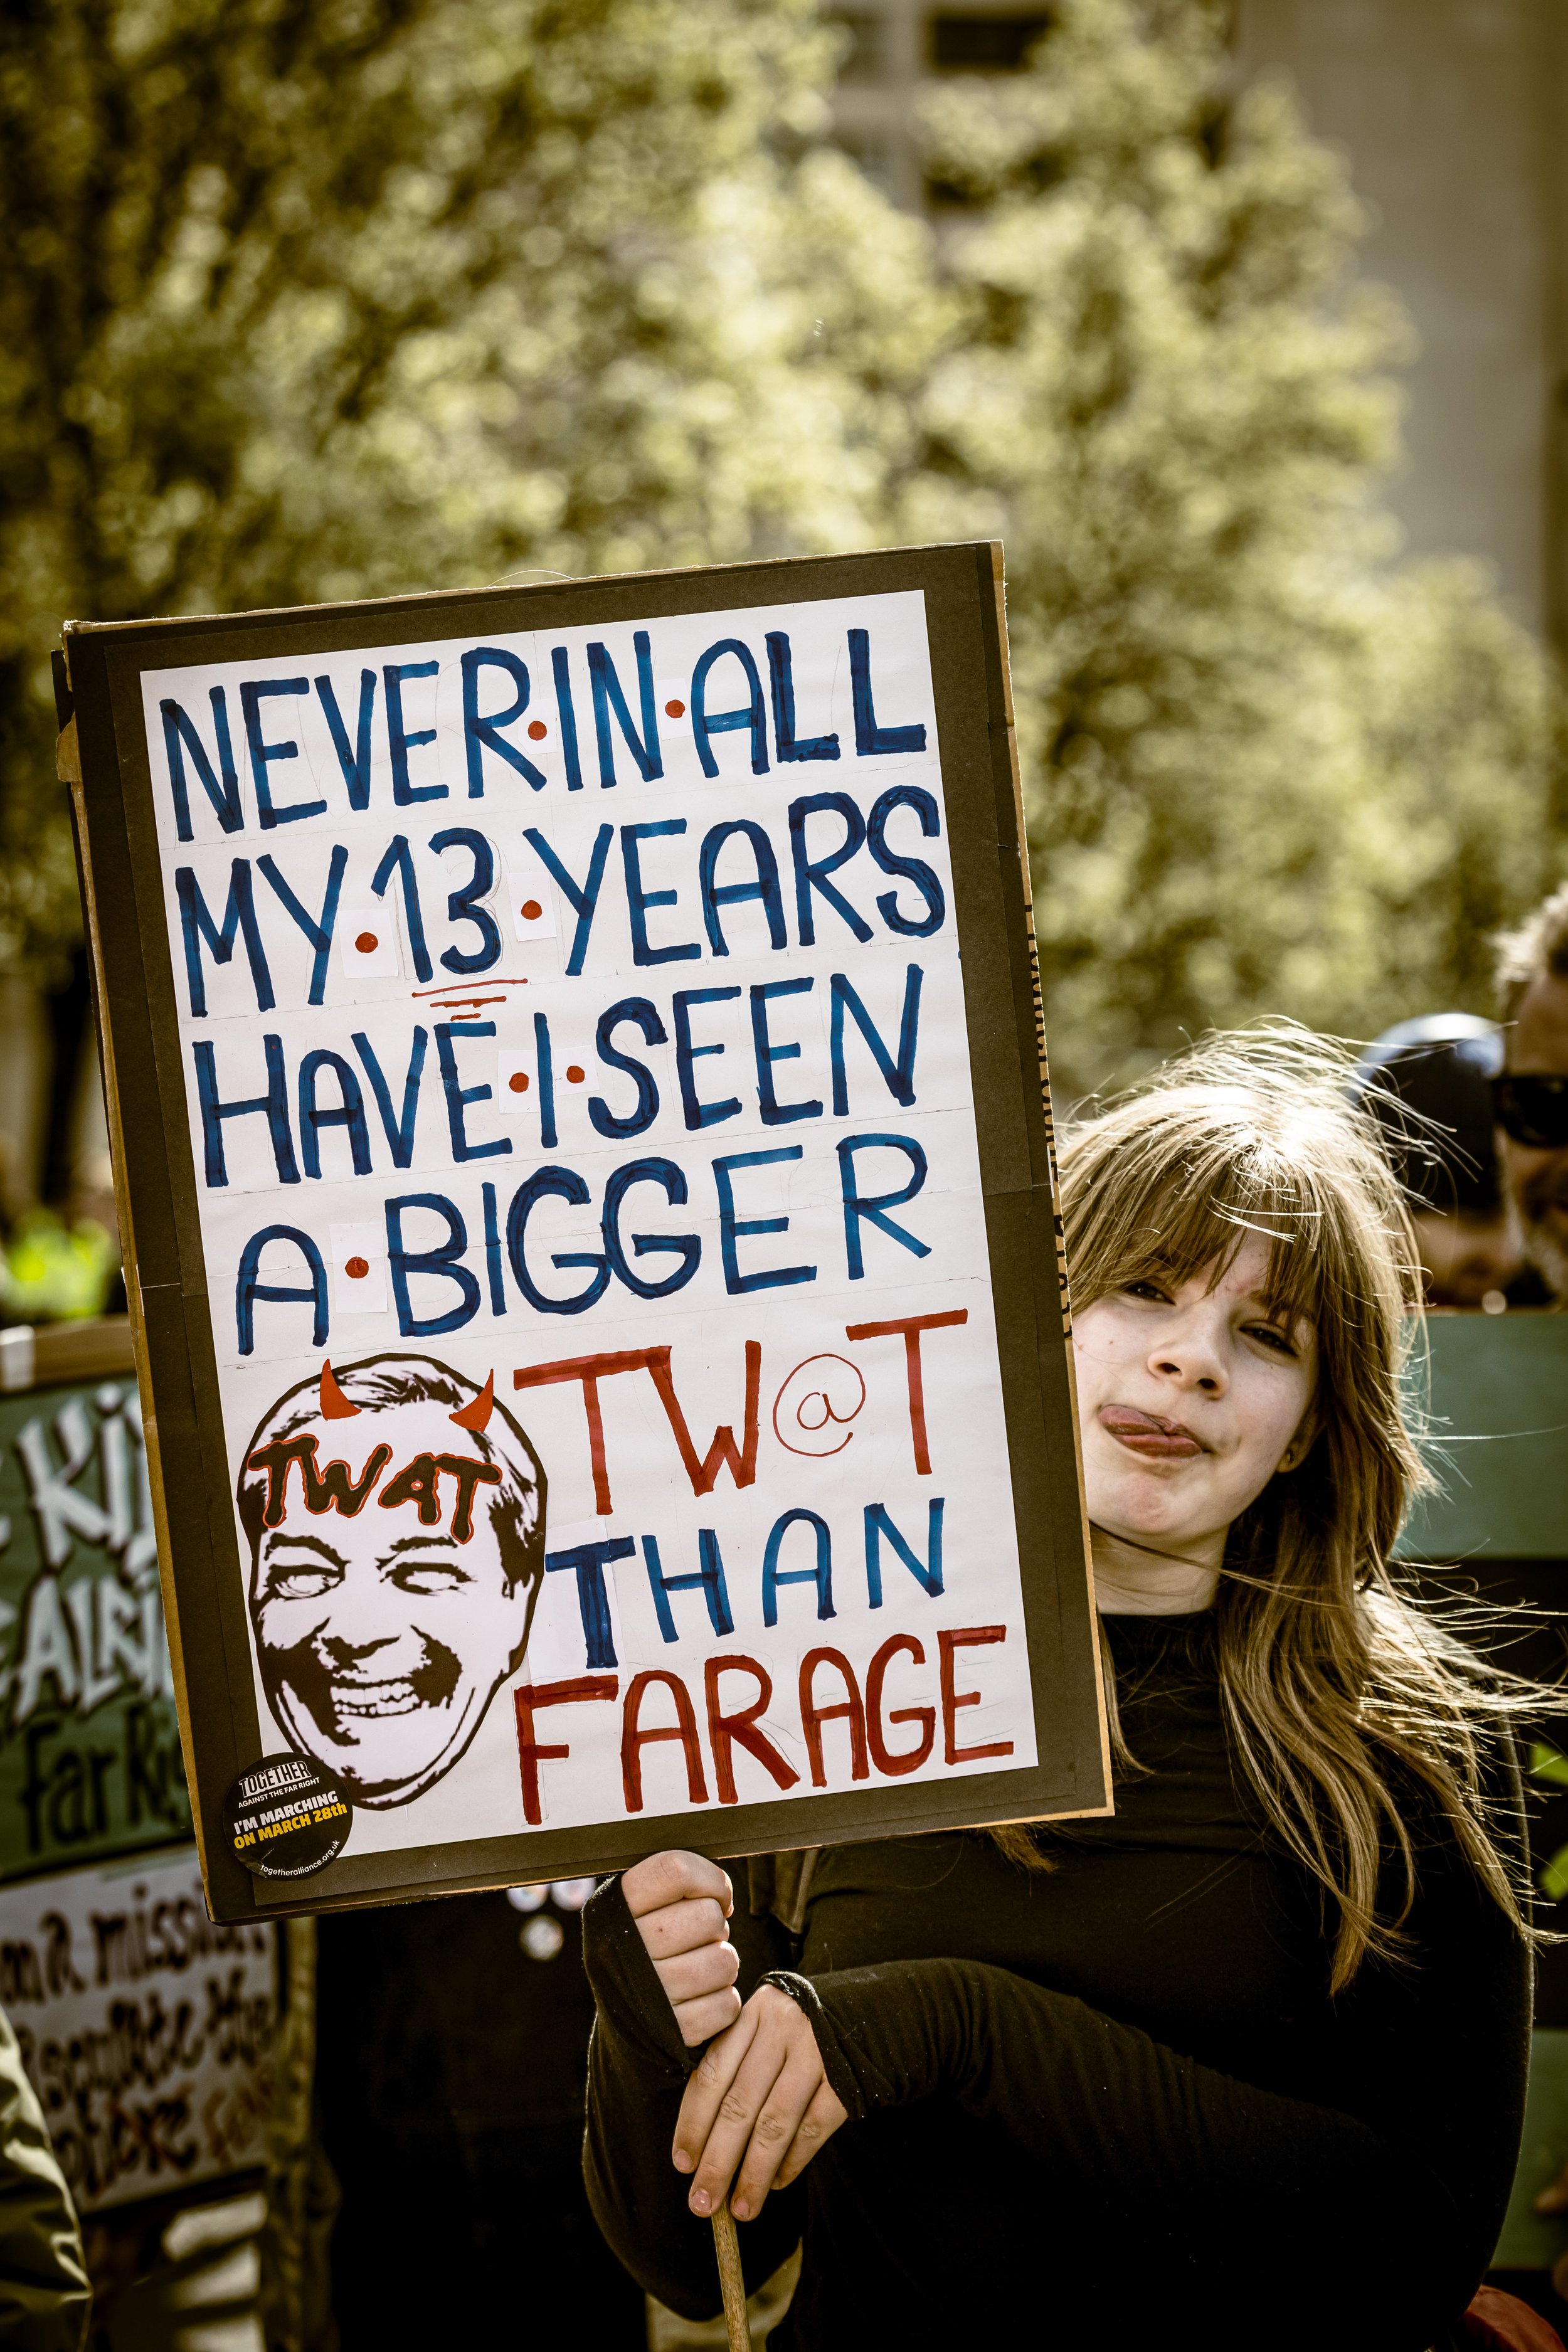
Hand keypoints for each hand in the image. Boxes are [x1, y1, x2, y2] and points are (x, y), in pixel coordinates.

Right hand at [622, 1850, 740, 2046]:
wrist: (622, 2021)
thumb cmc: (641, 1950)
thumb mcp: (637, 1908)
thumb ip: (670, 1885)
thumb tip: (721, 1891)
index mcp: (614, 1909)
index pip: (675, 1870)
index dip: (709, 1878)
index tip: (716, 1895)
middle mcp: (624, 1950)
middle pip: (707, 1916)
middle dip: (715, 1925)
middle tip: (700, 1937)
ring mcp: (648, 1994)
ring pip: (723, 1960)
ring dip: (722, 1962)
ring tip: (700, 1966)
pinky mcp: (672, 2031)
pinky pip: (726, 2003)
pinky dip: (722, 2000)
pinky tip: (700, 1997)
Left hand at [672, 1983, 847, 2220]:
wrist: (873, 2011)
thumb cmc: (803, 2026)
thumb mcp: (766, 2025)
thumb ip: (737, 2063)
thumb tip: (702, 2141)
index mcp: (752, 2015)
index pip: (712, 2074)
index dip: (693, 2123)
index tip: (682, 2164)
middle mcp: (781, 2030)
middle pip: (739, 2105)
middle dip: (717, 2161)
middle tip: (701, 2202)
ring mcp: (816, 2053)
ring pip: (775, 2123)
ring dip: (754, 2173)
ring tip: (741, 2209)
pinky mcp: (846, 2079)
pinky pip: (813, 2128)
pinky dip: (793, 2161)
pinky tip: (777, 2184)